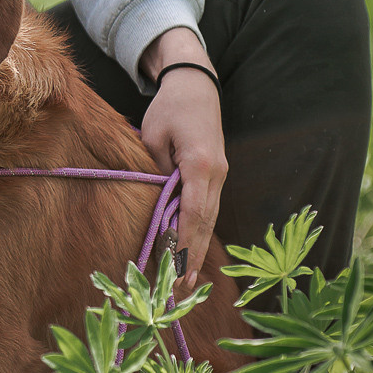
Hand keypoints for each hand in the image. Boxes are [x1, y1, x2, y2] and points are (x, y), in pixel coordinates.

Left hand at [138, 29, 226, 295]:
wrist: (196, 85)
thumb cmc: (169, 108)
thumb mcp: (153, 137)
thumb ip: (155, 172)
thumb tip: (156, 204)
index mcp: (200, 163)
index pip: (193, 211)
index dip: (184, 242)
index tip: (177, 268)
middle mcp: (216, 173)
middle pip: (205, 222)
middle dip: (193, 255)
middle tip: (182, 287)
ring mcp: (220, 175)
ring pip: (209, 218)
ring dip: (198, 248)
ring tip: (186, 278)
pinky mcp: (217, 175)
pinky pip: (208, 208)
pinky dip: (200, 231)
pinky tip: (190, 250)